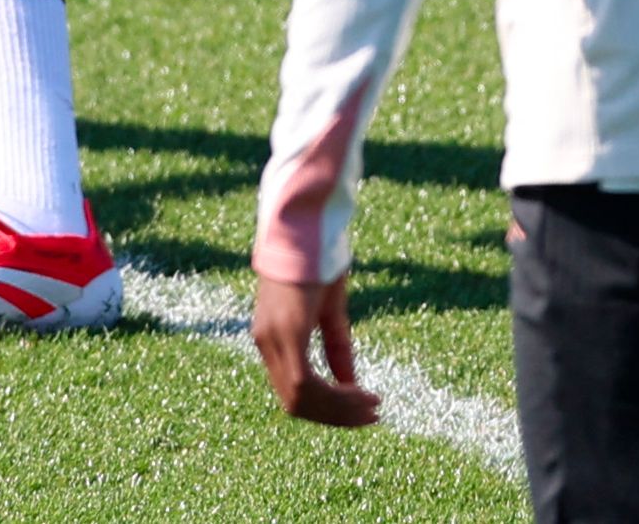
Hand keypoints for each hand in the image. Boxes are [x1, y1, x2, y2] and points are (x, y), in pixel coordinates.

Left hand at [252, 273, 382, 428]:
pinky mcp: (287, 332)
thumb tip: (350, 383)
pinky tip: (362, 393)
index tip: (361, 412)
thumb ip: (335, 347)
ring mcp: (273, 338)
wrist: (305, 222)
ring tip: (373, 407)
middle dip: (336, 417)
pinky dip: (335, 396)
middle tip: (372, 416)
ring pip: (302, 399)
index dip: (327, 412)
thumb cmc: (317, 259)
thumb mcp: (329, 310)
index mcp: (271, 338)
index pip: (292, 395)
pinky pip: (307, 383)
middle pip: (296, 404)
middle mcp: (265, 342)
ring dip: (339, 411)